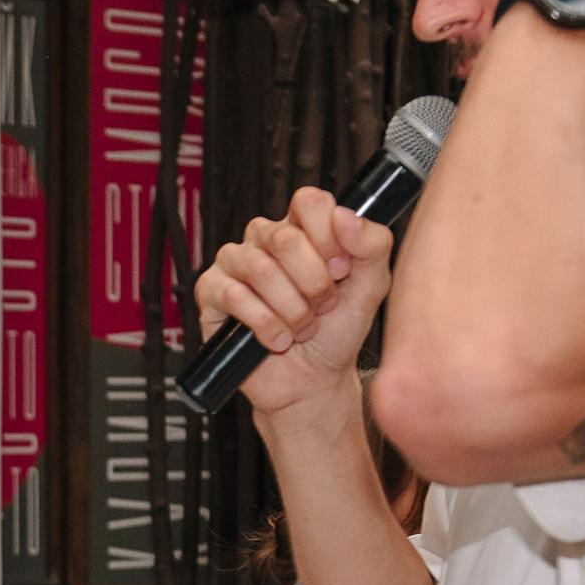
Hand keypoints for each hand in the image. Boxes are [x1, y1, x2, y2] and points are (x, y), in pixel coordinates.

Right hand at [196, 186, 394, 417]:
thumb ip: (372, 245)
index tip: (341, 270)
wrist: (312, 381)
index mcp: (303, 228)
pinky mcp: (212, 292)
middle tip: (323, 306)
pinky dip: (266, 325)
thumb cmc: (337, 333)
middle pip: (285, 237)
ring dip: (292, 309)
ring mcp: (235, 263)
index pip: (308, 202)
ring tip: (302, 328)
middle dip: (313, 283)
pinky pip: (235, 296)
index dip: (328, 237)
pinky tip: (277, 339)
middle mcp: (265, 239)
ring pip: (261, 269)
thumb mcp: (371, 288)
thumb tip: (344, 216)